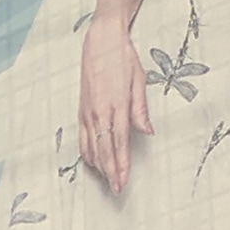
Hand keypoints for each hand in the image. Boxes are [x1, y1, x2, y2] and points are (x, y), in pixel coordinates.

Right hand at [75, 0, 161, 195]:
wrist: (101, 39)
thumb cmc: (122, 57)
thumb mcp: (139, 80)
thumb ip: (140, 109)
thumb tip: (147, 130)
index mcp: (115, 105)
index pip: (119, 143)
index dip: (121, 164)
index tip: (123, 181)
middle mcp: (98, 112)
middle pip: (104, 149)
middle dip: (111, 171)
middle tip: (117, 189)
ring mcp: (87, 111)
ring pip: (91, 146)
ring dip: (100, 165)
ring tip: (107, 180)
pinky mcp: (81, 109)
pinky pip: (82, 136)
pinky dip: (88, 151)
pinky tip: (93, 160)